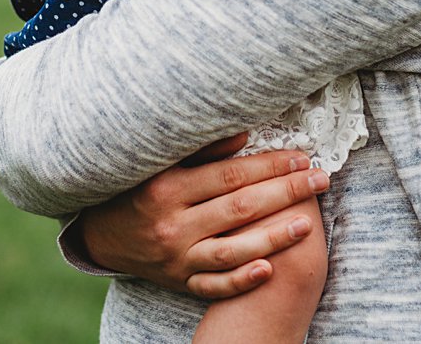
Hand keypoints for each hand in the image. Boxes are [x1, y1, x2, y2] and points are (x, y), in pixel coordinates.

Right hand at [75, 141, 328, 298]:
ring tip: (308, 224)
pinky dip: (242, 280)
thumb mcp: (157, 162)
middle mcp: (172, 223)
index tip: (301, 156)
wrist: (101, 233)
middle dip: (284, 193)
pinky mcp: (180, 281)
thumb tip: (244, 134)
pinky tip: (269, 269)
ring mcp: (177, 256)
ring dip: (273, 237)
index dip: (268, 165)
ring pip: (232, 250)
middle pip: (238, 209)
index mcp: (165, 187)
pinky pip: (214, 286)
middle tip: (319, 179)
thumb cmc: (135, 188)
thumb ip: (199, 149)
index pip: (229, 175)